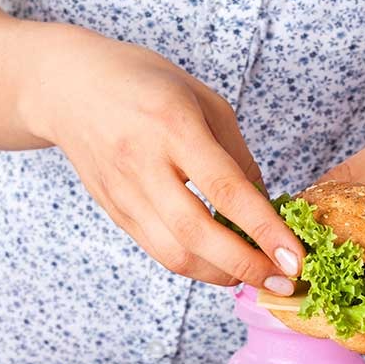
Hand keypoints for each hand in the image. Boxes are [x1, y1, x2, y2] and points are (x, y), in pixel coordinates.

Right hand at [21, 27, 301, 292]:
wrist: (68, 87)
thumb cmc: (144, 83)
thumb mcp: (203, 99)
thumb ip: (236, 154)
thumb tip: (265, 207)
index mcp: (174, 126)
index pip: (227, 190)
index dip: (265, 231)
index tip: (296, 258)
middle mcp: (145, 164)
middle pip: (198, 234)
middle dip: (246, 266)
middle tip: (284, 280)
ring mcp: (125, 193)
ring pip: (175, 254)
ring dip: (221, 274)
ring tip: (255, 276)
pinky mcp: (116, 213)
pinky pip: (159, 252)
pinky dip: (196, 266)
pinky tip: (220, 265)